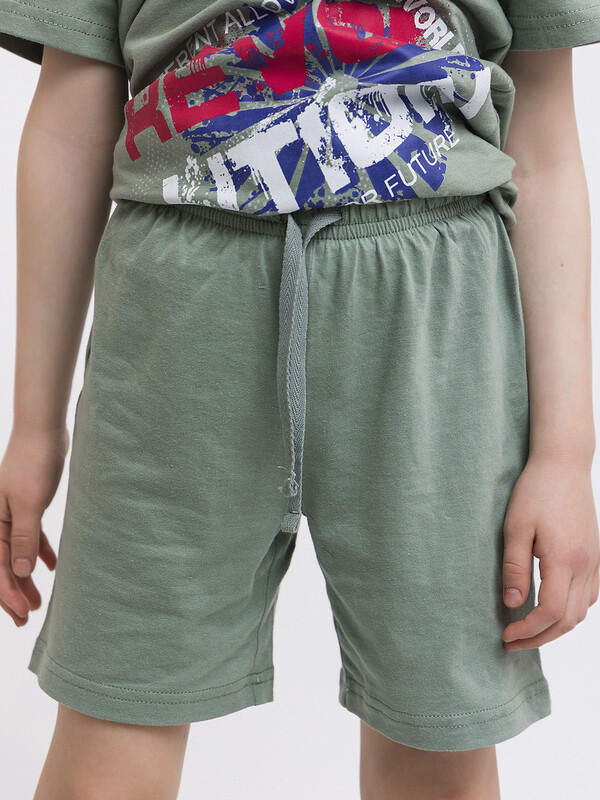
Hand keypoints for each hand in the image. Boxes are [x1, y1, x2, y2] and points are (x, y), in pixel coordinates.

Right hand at [0, 426, 68, 625]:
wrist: (44, 430)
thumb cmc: (34, 462)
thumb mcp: (29, 503)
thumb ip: (23, 538)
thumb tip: (19, 572)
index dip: (8, 594)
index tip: (23, 615)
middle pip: (3, 564)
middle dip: (13, 593)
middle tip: (27, 619)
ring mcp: (13, 513)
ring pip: (18, 553)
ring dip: (27, 577)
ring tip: (40, 601)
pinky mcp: (30, 504)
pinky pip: (31, 536)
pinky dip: (40, 553)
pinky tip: (52, 568)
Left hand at [500, 452, 599, 650]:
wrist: (564, 465)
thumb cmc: (535, 491)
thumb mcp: (515, 527)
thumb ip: (514, 567)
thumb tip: (513, 603)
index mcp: (564, 559)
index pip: (551, 612)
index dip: (528, 629)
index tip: (506, 634)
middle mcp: (586, 566)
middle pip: (569, 620)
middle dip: (539, 637)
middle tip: (511, 642)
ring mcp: (595, 562)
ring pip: (582, 612)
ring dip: (556, 627)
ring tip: (527, 630)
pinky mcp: (596, 557)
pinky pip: (590, 596)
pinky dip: (571, 612)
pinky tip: (550, 609)